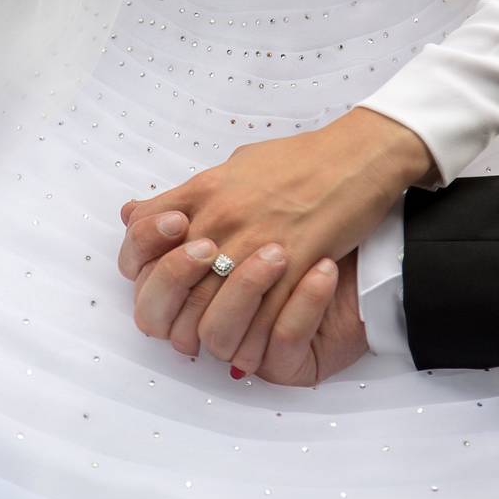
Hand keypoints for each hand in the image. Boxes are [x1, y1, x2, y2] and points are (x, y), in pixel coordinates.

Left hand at [118, 108, 428, 376]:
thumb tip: (142, 212)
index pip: (140, 242)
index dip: (145, 272)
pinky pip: (263, 323)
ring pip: (211, 318)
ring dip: (216, 338)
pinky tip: (260, 343)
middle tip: (192, 328)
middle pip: (168, 292)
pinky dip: (257, 343)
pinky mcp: (295, 263)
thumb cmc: (300, 160)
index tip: (169, 284)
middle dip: (175, 321)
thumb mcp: (233, 167)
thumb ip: (186, 195)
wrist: (358, 155)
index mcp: (200, 194)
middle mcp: (219, 219)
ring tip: (228, 340)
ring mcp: (255, 243)